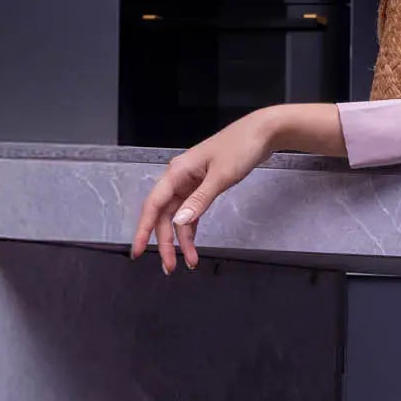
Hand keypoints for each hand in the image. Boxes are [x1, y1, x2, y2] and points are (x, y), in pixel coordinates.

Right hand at [129, 111, 276, 275]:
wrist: (262, 132)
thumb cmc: (241, 148)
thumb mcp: (221, 176)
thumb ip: (200, 200)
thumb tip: (179, 222)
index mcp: (177, 172)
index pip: (153, 205)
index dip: (144, 230)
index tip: (138, 252)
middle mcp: (179, 178)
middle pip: (164, 215)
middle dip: (166, 243)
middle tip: (170, 267)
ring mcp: (190, 183)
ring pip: (177, 216)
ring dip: (181, 240)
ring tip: (187, 263)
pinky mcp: (202, 187)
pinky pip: (191, 212)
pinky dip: (192, 229)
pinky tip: (193, 246)